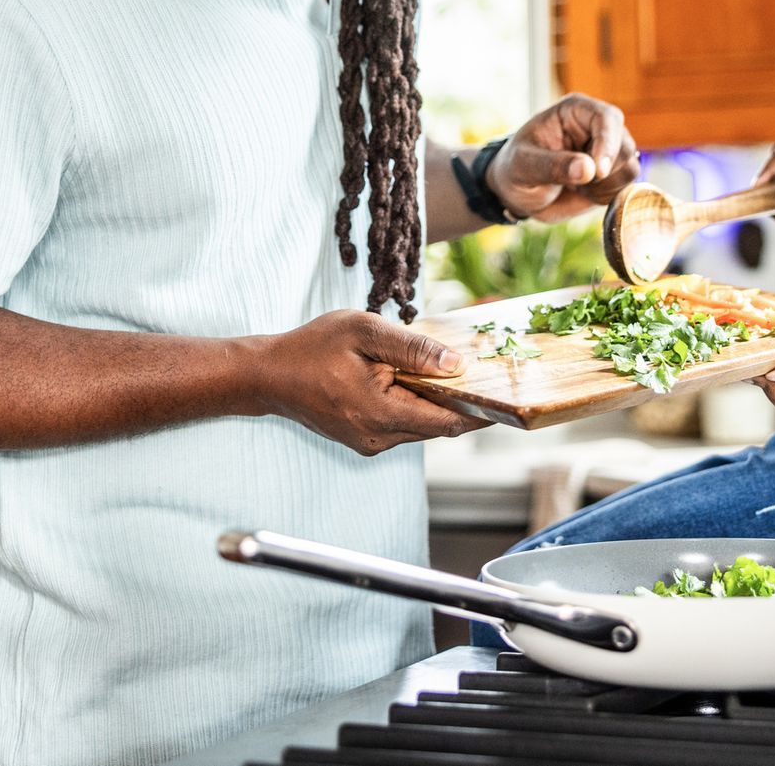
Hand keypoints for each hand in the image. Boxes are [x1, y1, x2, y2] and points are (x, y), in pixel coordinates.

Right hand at [248, 311, 490, 454]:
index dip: (480, 408)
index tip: (505, 393)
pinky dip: (415, 403)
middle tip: (480, 369)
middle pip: (439, 424)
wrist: (269, 375)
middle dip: (459, 398)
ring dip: (435, 400)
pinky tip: (413, 377)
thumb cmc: (312, 348)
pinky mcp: (366, 438)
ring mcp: (372, 442)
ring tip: (446, 369)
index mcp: (382, 414)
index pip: (450, 422)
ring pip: (422, 424)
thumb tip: (456, 364)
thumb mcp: (364, 332)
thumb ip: (412, 348)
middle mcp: (380, 438)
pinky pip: (404, 423)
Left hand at [487, 93, 640, 220]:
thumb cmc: (515, 170)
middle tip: (578, 184)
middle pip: (625, 145)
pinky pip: (626, 186)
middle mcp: (597, 126)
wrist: (517, 193)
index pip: (607, 118)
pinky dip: (607, 195)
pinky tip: (585, 193)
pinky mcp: (612, 173)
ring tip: (579, 187)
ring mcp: (608, 150)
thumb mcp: (523, 166)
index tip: (598, 172)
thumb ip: (552, 166)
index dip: (607, 144)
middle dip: (606, 172)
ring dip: (607, 186)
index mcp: (575, 111)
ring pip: (631, 167)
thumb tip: (588, 169)